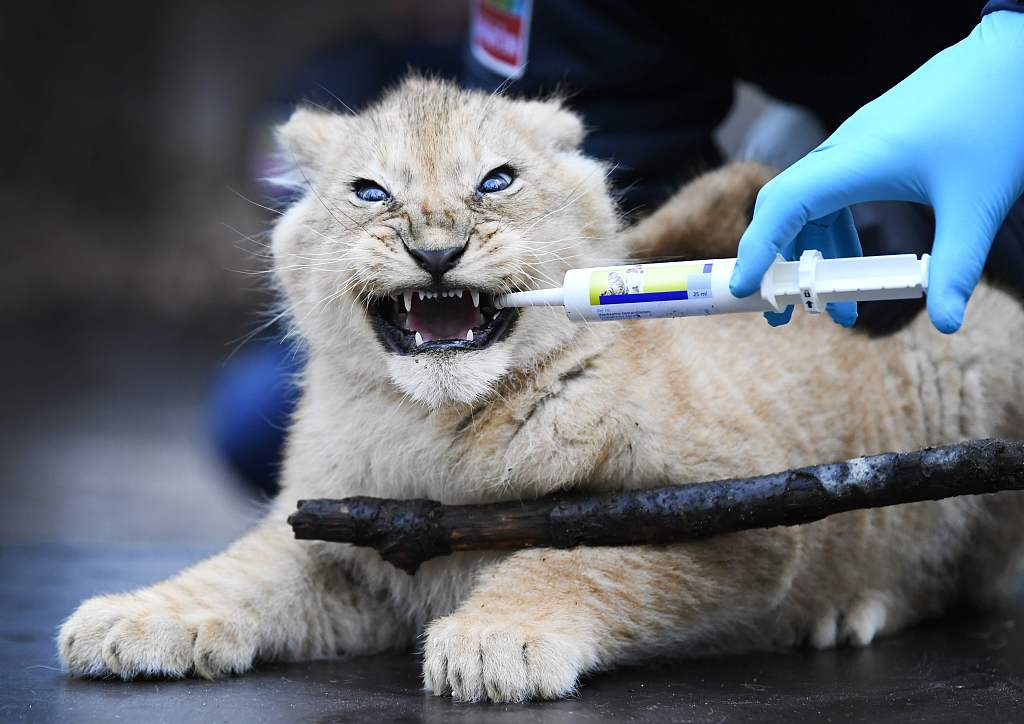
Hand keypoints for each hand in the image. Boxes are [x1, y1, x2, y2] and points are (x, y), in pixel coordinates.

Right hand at [730, 11, 1023, 332]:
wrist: (1012, 59)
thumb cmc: (996, 119)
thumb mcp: (978, 204)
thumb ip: (957, 266)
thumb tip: (948, 324)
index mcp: (858, 159)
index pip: (786, 203)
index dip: (757, 247)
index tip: (744, 288)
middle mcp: (842, 149)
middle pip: (785, 208)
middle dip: (777, 264)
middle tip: (783, 316)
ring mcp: (851, 144)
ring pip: (809, 205)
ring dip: (813, 257)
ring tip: (839, 308)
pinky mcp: (866, 145)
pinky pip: (830, 195)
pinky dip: (832, 235)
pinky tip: (856, 266)